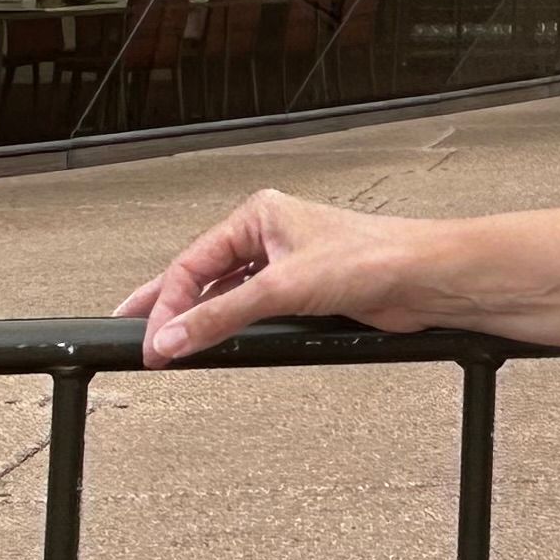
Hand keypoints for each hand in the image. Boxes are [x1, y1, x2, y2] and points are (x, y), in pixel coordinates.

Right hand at [115, 187, 426, 363]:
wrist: (422, 279)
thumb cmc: (372, 257)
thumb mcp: (283, 288)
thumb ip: (223, 316)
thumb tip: (175, 336)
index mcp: (259, 216)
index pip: (193, 262)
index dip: (165, 302)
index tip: (150, 338)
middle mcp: (270, 236)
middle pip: (204, 276)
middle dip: (170, 306)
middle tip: (136, 332)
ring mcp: (286, 265)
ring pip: (226, 295)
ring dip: (200, 318)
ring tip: (168, 343)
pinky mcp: (303, 293)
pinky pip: (252, 310)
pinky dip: (231, 327)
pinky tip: (217, 342)